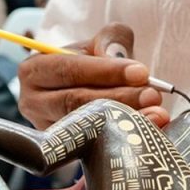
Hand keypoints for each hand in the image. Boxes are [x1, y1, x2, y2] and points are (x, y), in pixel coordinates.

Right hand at [17, 22, 168, 128]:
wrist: (89, 89)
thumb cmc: (93, 63)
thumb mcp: (100, 42)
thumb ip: (110, 40)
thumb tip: (113, 55)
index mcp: (35, 70)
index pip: (69, 69)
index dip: (106, 71)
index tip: (140, 73)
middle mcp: (34, 103)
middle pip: (76, 101)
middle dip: (119, 97)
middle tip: (152, 95)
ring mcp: (48, 130)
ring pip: (86, 125)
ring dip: (124, 119)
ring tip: (156, 112)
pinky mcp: (65, 149)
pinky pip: (97, 143)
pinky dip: (124, 135)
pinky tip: (147, 130)